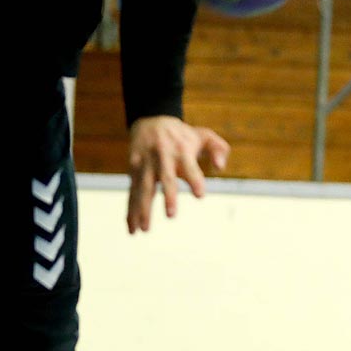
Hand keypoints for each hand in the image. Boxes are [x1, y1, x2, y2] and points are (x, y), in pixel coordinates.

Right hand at [127, 116, 228, 233]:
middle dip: (168, 196)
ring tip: (144, 230)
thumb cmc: (183, 135)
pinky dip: (130, 211)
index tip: (200, 195)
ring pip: (143, 188)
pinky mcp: (134, 171)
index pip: (190, 167)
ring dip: (143, 209)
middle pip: (165, 178)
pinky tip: (132, 229)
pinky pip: (132, 193)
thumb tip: (220, 168)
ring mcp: (146, 165)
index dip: (195, 180)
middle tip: (171, 215)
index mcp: (182, 150)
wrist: (151, 120)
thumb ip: (218, 149)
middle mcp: (163, 158)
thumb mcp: (204, 135)